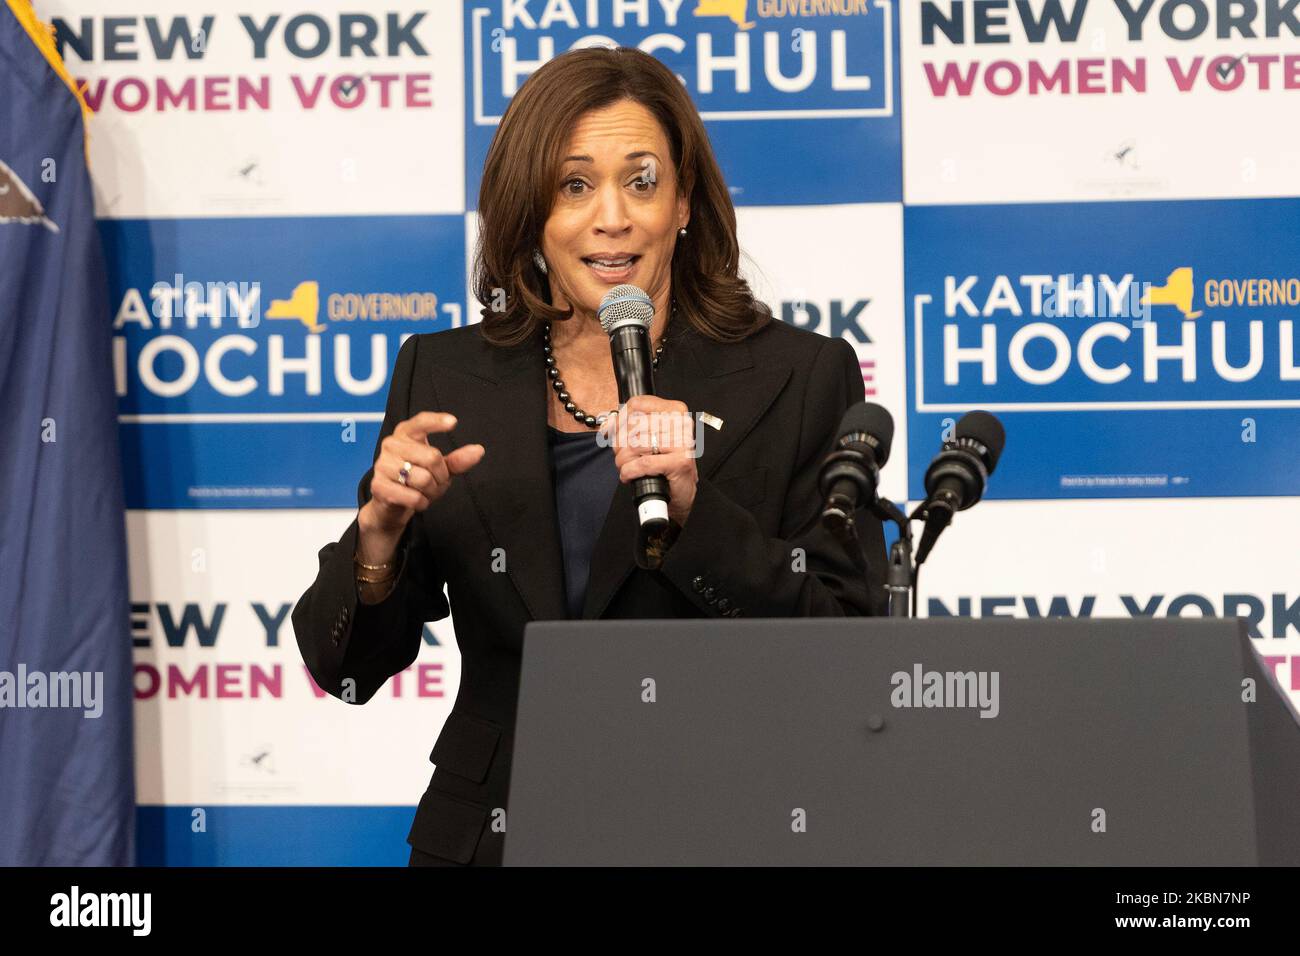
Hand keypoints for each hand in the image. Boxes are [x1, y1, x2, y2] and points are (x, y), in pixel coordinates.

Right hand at [360, 412, 484, 538]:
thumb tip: (478, 450)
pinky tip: (416, 500)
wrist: (391, 503)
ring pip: (423, 479)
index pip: (421, 422)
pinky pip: (413, 497)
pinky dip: (422, 503)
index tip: (453, 422)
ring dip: (431, 491)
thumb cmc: (417, 480)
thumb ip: (457, 460)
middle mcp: (391, 444)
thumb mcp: (440, 468)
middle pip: (432, 457)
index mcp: (405, 433)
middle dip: (441, 476)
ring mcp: (382, 464)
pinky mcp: (378, 485)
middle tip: (435, 483)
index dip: (436, 422)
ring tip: (423, 491)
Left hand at [600, 395, 697, 525]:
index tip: (613, 432)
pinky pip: (643, 463)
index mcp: (675, 411)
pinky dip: (629, 471)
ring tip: (625, 467)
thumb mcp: (650, 437)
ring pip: (636, 445)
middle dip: (619, 444)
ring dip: (622, 460)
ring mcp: (682, 442)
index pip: (638, 404)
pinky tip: (629, 475)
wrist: (682, 489)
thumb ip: (630, 426)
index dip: (620, 419)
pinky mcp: (680, 462)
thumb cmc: (665, 462)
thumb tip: (608, 424)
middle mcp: (681, 423)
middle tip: (620, 455)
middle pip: (634, 425)